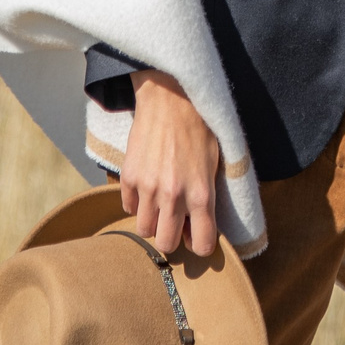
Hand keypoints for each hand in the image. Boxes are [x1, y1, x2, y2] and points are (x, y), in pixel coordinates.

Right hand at [119, 70, 221, 256]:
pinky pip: (129, 207)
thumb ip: (208, 197)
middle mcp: (174, 196)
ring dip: (152, 221)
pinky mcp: (129, 177)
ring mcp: (149, 188)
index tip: (198, 237)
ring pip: (144, 229)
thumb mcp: (214, 163)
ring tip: (159, 205)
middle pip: (167, 244)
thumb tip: (200, 224)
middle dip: (172, 237)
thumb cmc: (199, 128)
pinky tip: (147, 188)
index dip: (201, 245)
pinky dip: (137, 203)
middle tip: (175, 223)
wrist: (171, 99)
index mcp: (201, 194)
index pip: (202, 245)